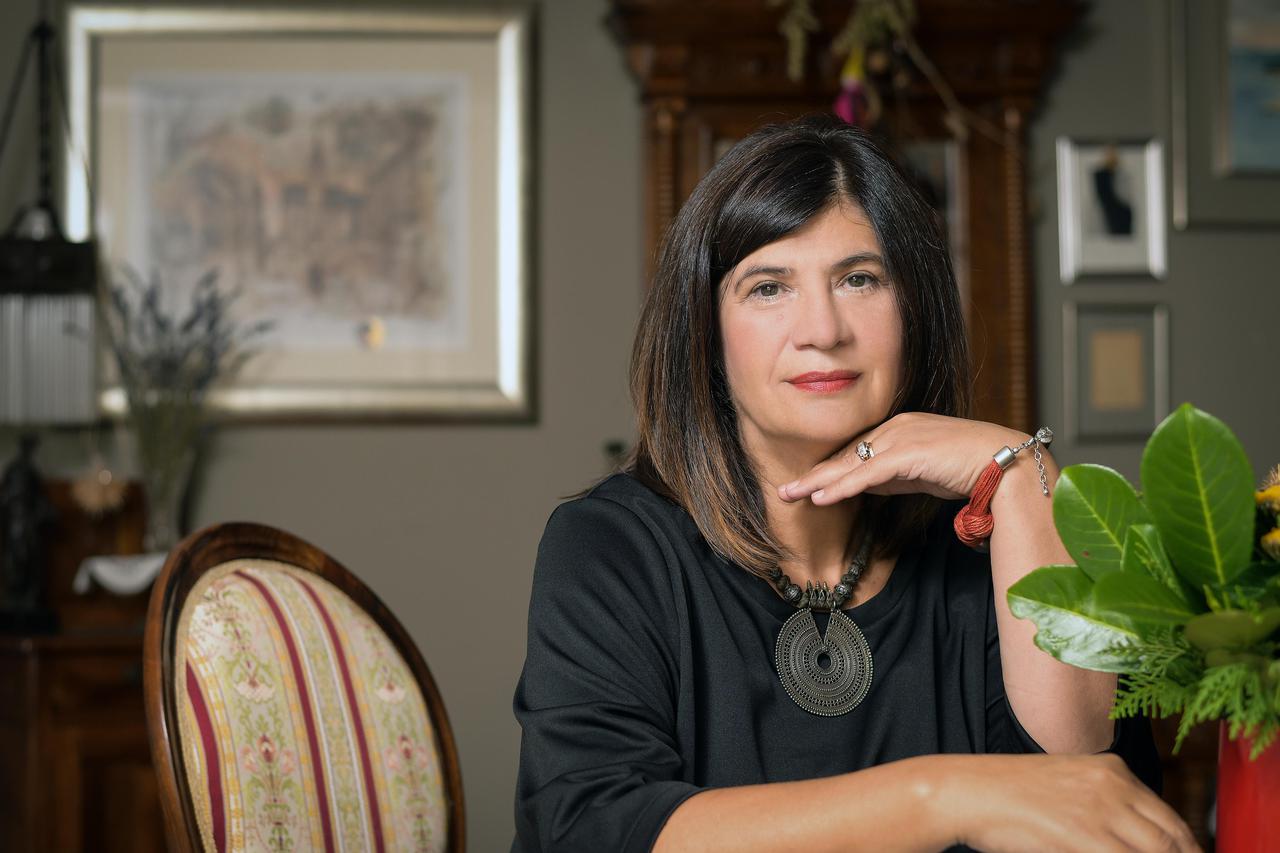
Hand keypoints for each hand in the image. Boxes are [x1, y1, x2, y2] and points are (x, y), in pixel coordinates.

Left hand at [777, 412, 1026, 504]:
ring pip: (851, 463)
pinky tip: (821, 497)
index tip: (804, 485)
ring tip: (790, 495)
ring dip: (818, 481)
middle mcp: (896, 428)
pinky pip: (868, 473)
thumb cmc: (969, 468)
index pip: (854, 452)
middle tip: (784, 489)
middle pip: (845, 455)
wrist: (1006, 465)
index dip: (828, 470)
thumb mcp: (921, 474)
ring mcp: (903, 438)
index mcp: (899, 429)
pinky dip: (843, 486)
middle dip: (813, 474)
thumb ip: (893, 475)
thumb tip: (864, 485)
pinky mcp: (911, 453)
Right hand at [942, 753, 1200, 852]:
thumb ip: (1105, 804)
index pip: (1171, 819)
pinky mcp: (1087, 835)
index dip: (1184, 849)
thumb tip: (1133, 836)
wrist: (969, 791)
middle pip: (1174, 839)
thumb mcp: (1067, 784)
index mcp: (1112, 769)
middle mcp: (1115, 784)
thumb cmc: (1009, 793)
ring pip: (1158, 851)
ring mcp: (1103, 810)